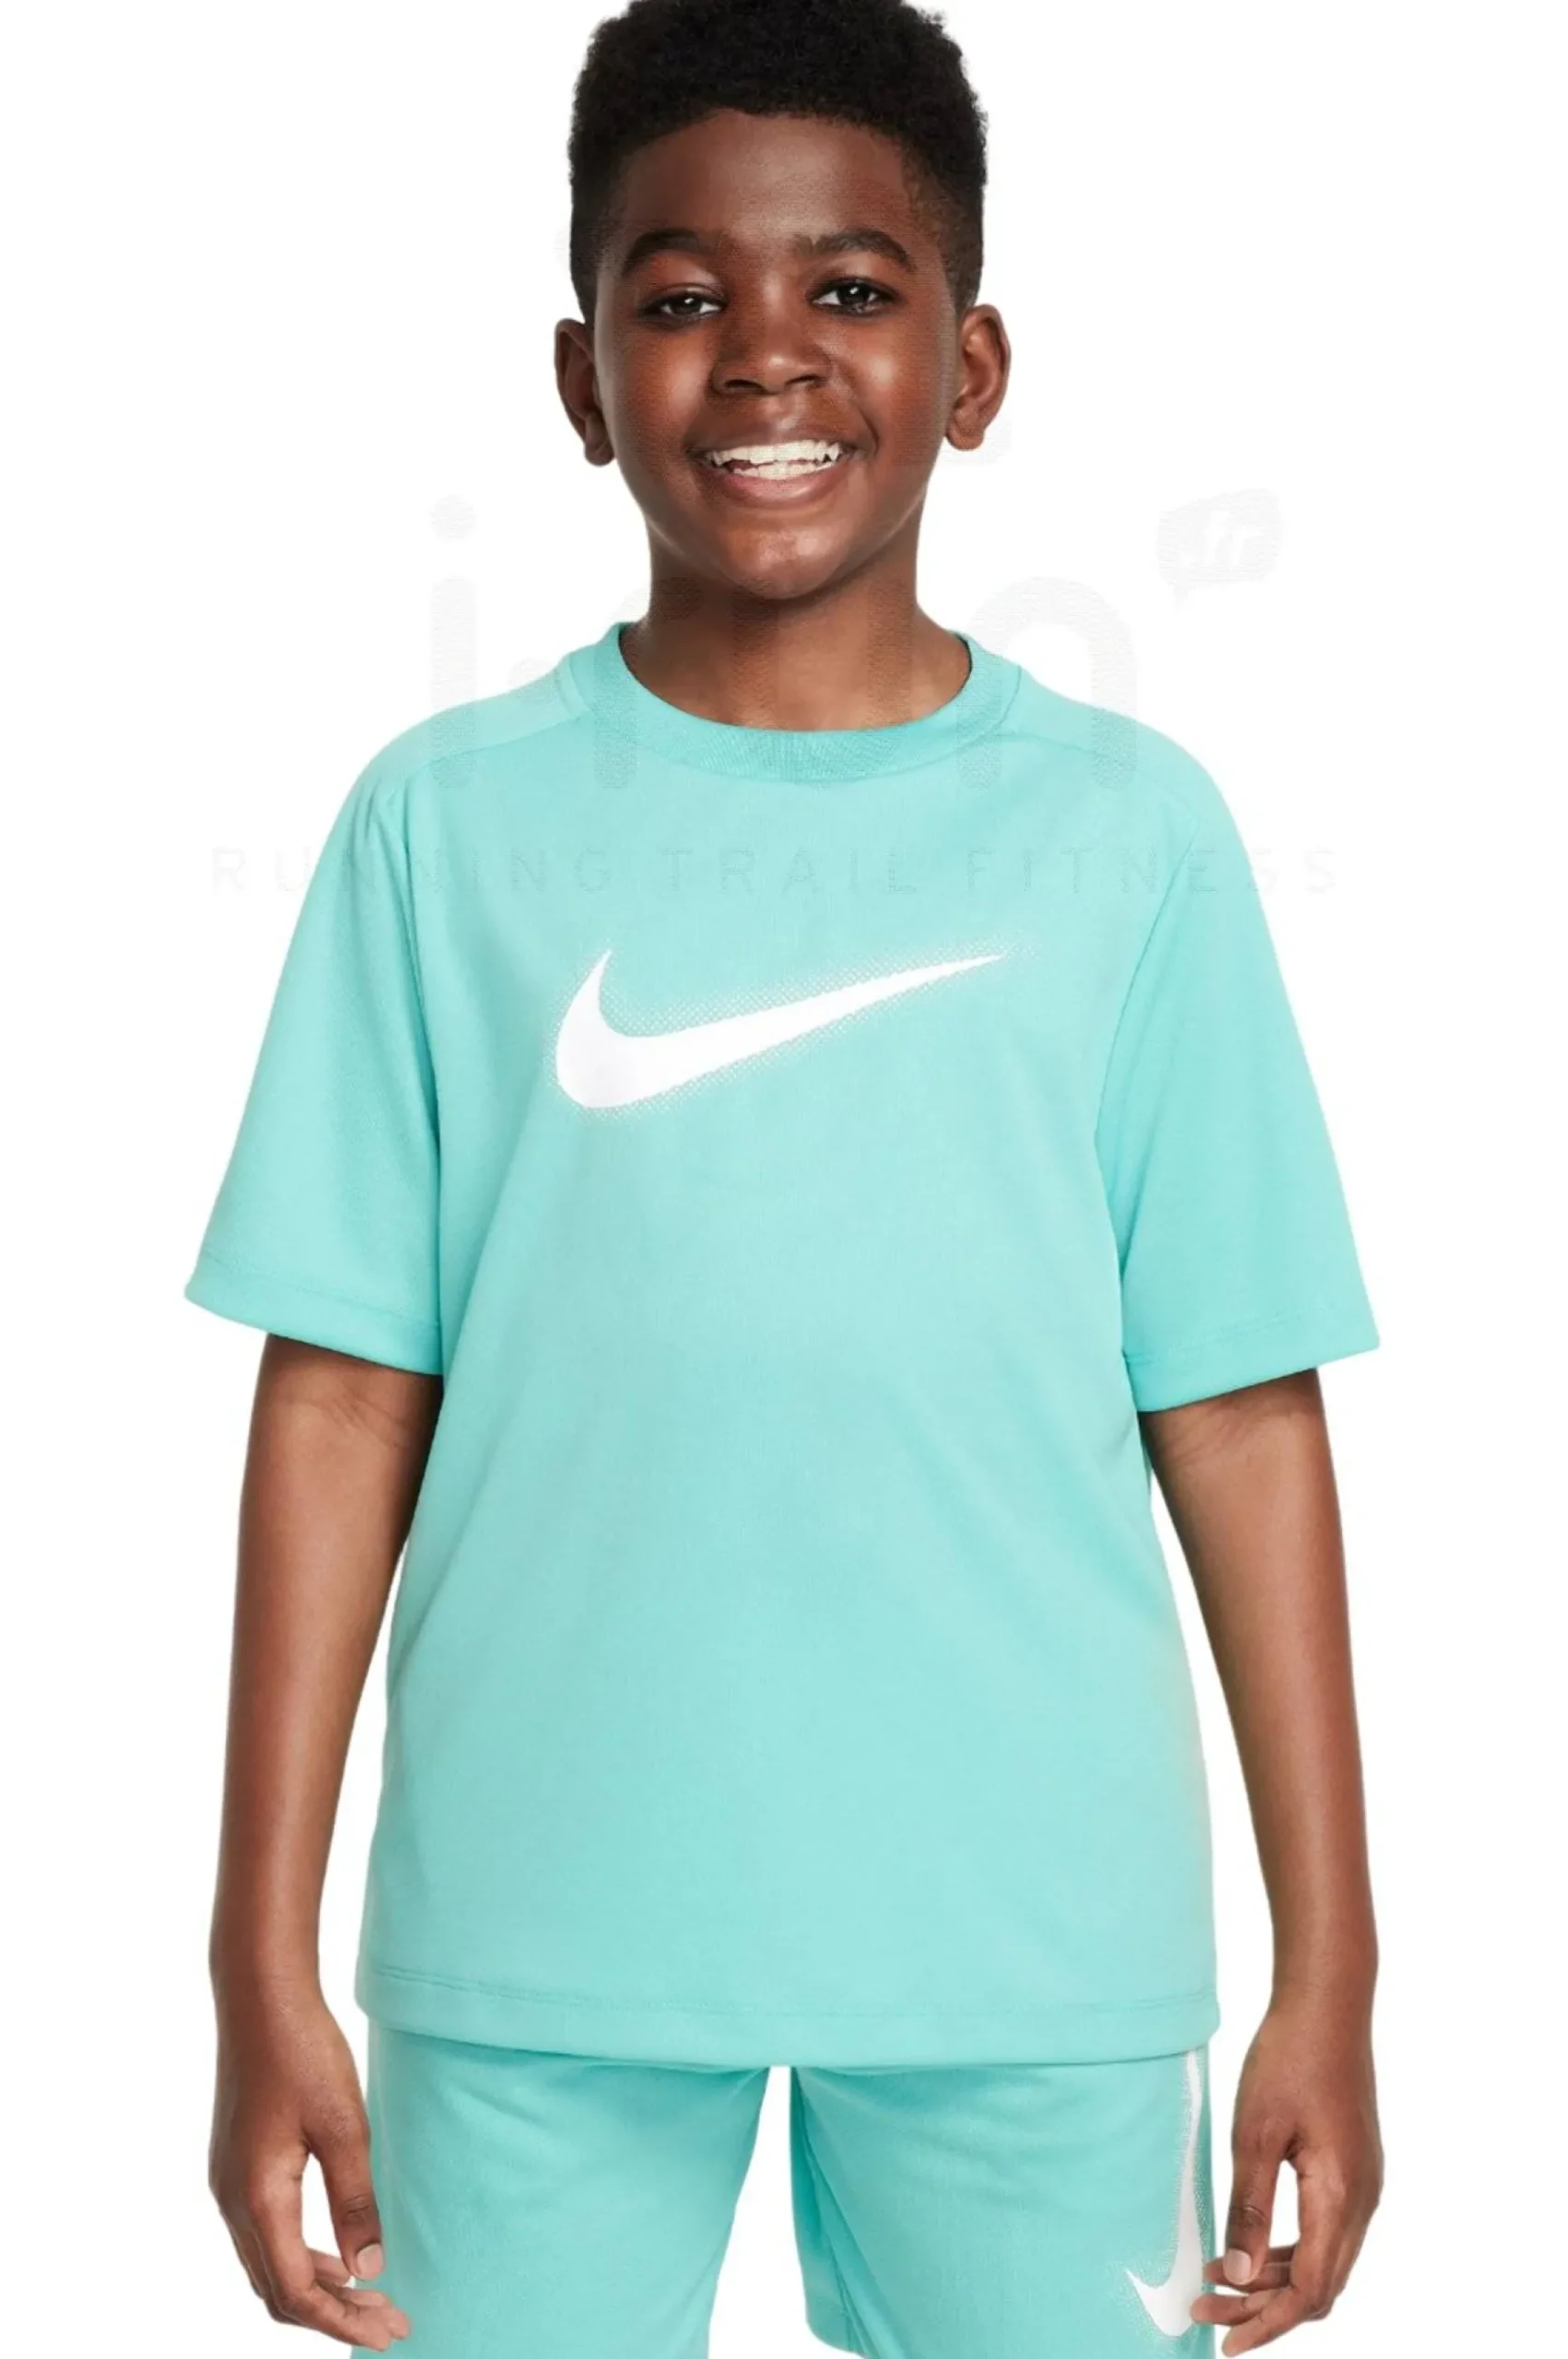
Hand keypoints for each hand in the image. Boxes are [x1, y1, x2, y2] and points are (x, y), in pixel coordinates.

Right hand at [209, 1976, 409, 2348]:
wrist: (260, 1997)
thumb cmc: (303, 2051)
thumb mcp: (343, 2125)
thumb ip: (355, 2199)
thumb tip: (370, 2268)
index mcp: (258, 2198)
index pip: (296, 2291)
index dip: (342, 2321)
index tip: (389, 2332)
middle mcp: (233, 2201)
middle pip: (278, 2289)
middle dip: (334, 2315)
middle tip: (390, 2324)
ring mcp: (230, 2184)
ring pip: (268, 2265)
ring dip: (318, 2289)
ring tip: (371, 2297)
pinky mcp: (237, 2166)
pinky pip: (265, 2236)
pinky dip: (301, 2257)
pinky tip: (338, 2251)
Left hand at [1192, 1998, 1382, 2351]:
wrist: (1328, 2005)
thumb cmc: (1289, 2058)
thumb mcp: (1255, 2133)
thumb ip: (1249, 2207)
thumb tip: (1237, 2275)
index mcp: (1340, 2197)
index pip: (1308, 2290)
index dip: (1266, 2322)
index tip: (1223, 2339)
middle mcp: (1362, 2200)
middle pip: (1319, 2286)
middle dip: (1264, 2309)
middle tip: (1207, 2312)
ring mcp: (1363, 2186)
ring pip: (1324, 2261)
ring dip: (1274, 2280)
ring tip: (1218, 2283)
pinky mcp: (1354, 2169)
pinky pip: (1327, 2233)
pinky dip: (1288, 2250)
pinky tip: (1249, 2247)